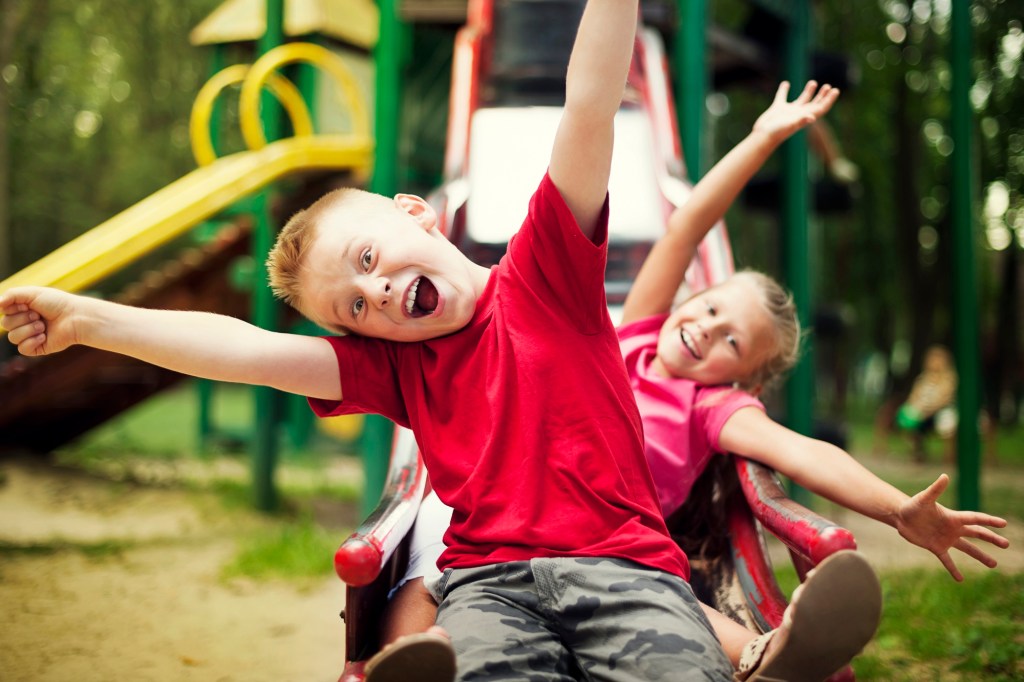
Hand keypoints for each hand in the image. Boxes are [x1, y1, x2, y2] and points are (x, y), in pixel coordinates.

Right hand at [0, 286, 80, 355]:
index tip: (28, 305)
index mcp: (22, 309)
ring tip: (43, 326)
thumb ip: (11, 295)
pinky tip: (44, 336)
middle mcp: (24, 322)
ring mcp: (30, 336)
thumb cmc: (57, 303)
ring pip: (12, 337)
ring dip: (28, 330)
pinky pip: (22, 349)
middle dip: (22, 319)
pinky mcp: (37, 348)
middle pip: (5, 325)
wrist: (75, 317)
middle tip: (39, 315)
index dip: (14, 309)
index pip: (4, 311)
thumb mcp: (33, 293)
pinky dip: (32, 342)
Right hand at [752, 81, 839, 143]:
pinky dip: (784, 90)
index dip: (829, 100)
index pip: (821, 108)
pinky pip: (782, 97)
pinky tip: (786, 83)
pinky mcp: (777, 109)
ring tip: (813, 82)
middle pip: (814, 104)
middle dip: (822, 96)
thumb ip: (801, 121)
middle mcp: (798, 114)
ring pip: (801, 100)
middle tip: (828, 86)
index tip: (835, 90)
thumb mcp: (790, 125)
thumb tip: (812, 118)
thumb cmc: (776, 132)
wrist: (762, 136)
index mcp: (805, 116)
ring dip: (808, 92)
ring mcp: (788, 112)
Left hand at [895, 474, 1009, 580]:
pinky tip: (960, 579)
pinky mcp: (936, 547)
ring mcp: (946, 539)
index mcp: (953, 517)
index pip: (975, 519)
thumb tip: (945, 476)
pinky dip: (953, 569)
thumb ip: (935, 489)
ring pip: (967, 548)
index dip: (989, 521)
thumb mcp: (923, 498)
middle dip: (991, 538)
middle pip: (976, 534)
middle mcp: (953, 528)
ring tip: (994, 564)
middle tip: (1006, 544)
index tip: (1003, 524)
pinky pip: (947, 560)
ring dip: (980, 556)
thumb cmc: (912, 505)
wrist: (900, 516)